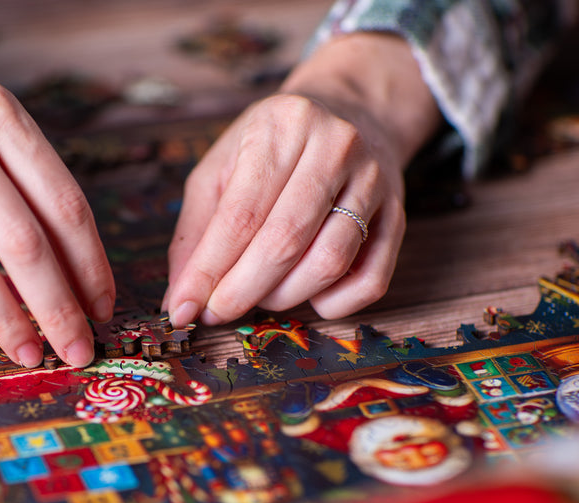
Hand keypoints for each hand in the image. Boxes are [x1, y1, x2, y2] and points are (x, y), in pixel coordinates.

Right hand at [0, 0, 113, 367]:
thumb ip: (20, 170)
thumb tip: (68, 257)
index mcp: (1, 116)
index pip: (64, 204)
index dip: (90, 266)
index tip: (102, 306)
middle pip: (25, 243)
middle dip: (59, 308)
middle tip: (77, 350)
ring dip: (7, 321)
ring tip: (28, 354)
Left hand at [164, 33, 440, 327]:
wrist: (351, 112)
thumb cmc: (273, 146)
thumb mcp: (223, 167)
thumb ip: (197, 230)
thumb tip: (180, 298)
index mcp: (283, 125)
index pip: (241, 214)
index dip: (209, 270)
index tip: (183, 308)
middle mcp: (335, 146)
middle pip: (286, 240)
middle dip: (243, 290)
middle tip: (217, 314)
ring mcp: (374, 181)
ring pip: (329, 262)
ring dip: (285, 297)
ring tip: (259, 297)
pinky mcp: (398, 215)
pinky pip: (370, 280)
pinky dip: (333, 303)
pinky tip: (308, 296)